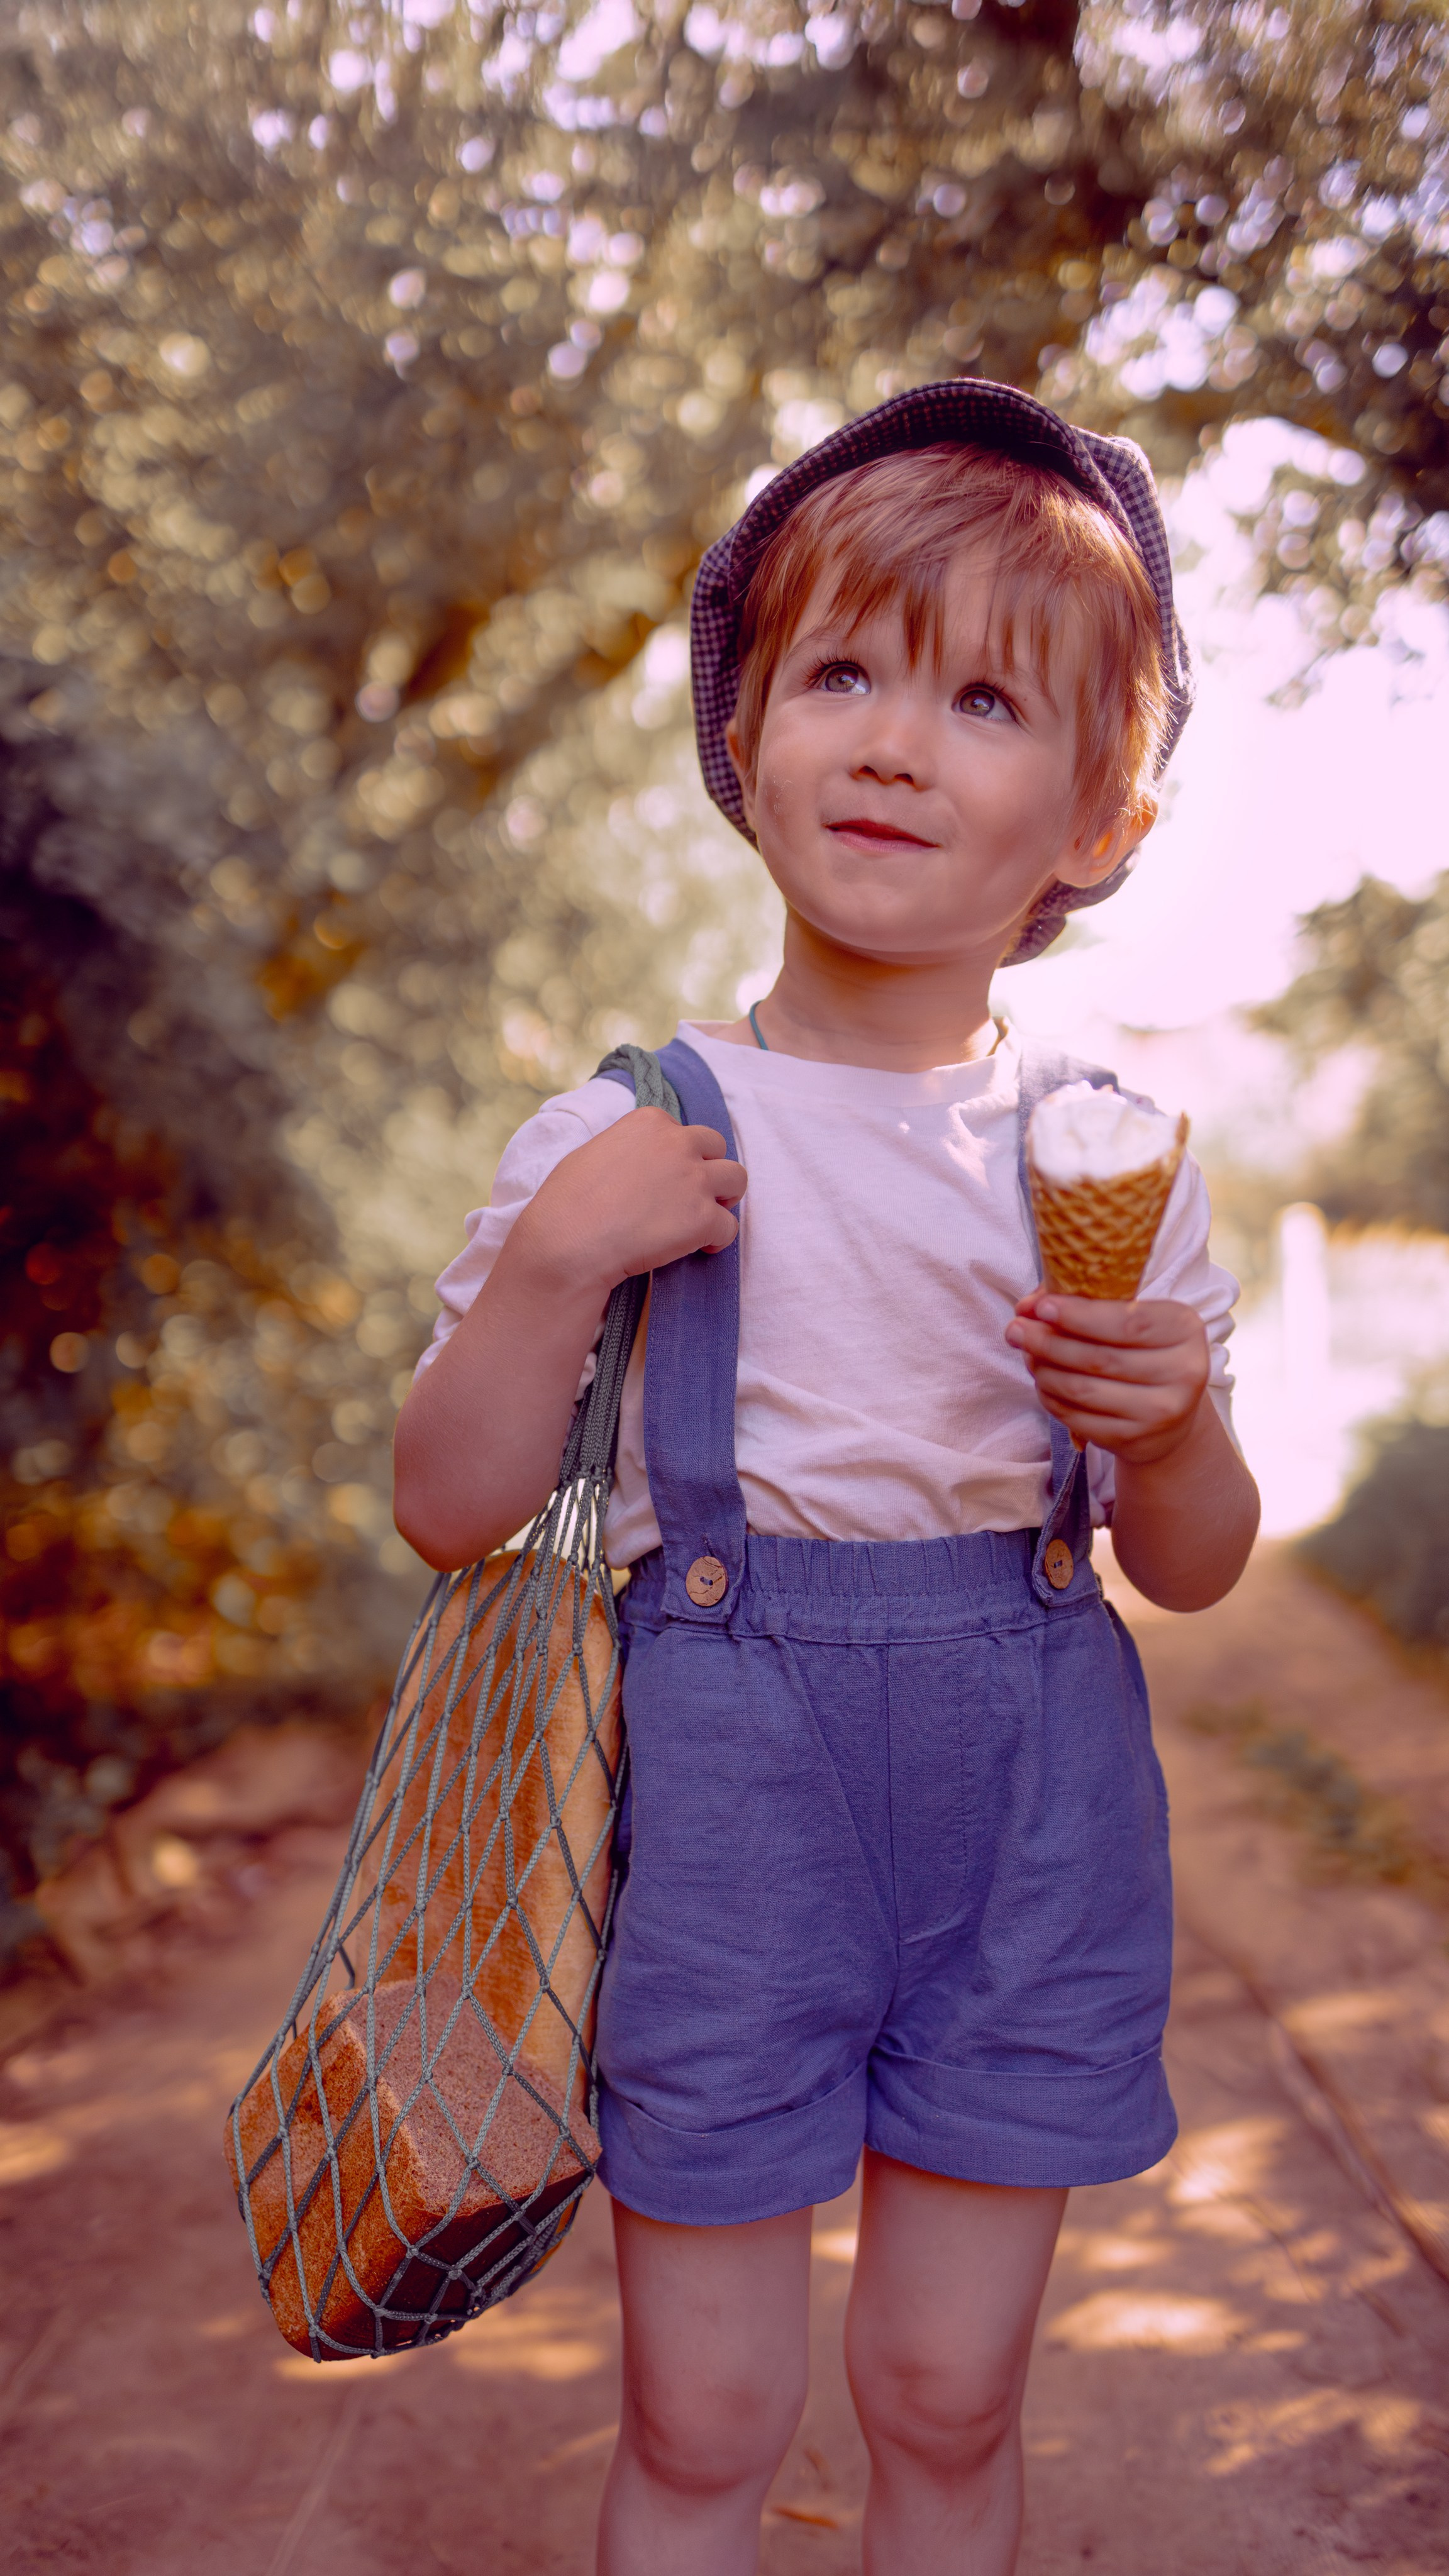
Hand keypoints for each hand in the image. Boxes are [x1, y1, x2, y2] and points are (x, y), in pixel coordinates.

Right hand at [514, 1106, 746, 1296]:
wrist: (568, 1243)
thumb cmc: (568, 1202)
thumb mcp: (593, 1152)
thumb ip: (628, 1147)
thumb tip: (641, 1160)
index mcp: (650, 1122)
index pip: (684, 1131)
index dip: (680, 1156)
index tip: (666, 1179)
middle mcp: (679, 1144)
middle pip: (718, 1148)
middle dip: (709, 1170)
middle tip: (693, 1196)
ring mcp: (695, 1180)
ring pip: (737, 1180)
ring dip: (723, 1199)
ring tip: (703, 1219)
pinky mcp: (704, 1219)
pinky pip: (729, 1226)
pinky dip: (717, 1238)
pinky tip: (699, 1248)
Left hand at [1005, 1289, 1209, 1464]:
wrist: (1171, 1411)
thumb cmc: (1142, 1349)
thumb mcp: (1131, 1316)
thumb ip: (1085, 1301)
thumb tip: (1028, 1304)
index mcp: (1185, 1328)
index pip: (1128, 1322)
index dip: (1079, 1315)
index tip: (1040, 1307)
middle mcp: (1183, 1372)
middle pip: (1099, 1358)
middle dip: (1048, 1342)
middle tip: (1015, 1330)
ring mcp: (1161, 1412)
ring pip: (1084, 1390)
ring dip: (1044, 1370)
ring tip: (1027, 1354)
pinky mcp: (1135, 1439)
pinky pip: (1079, 1418)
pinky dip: (1051, 1398)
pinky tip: (1043, 1383)